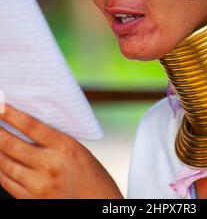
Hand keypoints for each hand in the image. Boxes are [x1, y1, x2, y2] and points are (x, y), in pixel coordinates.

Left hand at [0, 104, 123, 197]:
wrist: (97, 201)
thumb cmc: (90, 173)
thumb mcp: (76, 148)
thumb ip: (52, 139)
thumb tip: (25, 127)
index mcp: (65, 146)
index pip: (31, 126)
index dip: (11, 114)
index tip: (1, 105)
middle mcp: (50, 165)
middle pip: (12, 145)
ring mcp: (39, 185)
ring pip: (6, 164)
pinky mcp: (32, 199)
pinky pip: (7, 182)